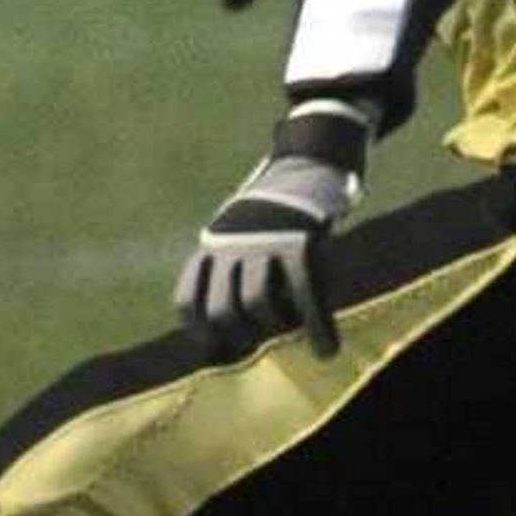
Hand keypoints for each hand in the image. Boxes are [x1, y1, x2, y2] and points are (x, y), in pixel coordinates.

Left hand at [175, 100, 368, 359]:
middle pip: (222, 311)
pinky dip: (318, 328)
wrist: (308, 165)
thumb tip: (210, 350)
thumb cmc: (273, 218)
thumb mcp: (236, 240)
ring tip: (291, 321)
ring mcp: (264, 242)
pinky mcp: (300, 242)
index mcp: (212, 245)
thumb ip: (223, 282)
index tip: (220, 343)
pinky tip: (327, 350)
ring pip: (256, 304)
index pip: (188, 302)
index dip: (201, 331)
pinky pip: (306, 296)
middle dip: (242, 334)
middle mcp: (231, 244)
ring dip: (276, 325)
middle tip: (262, 333)